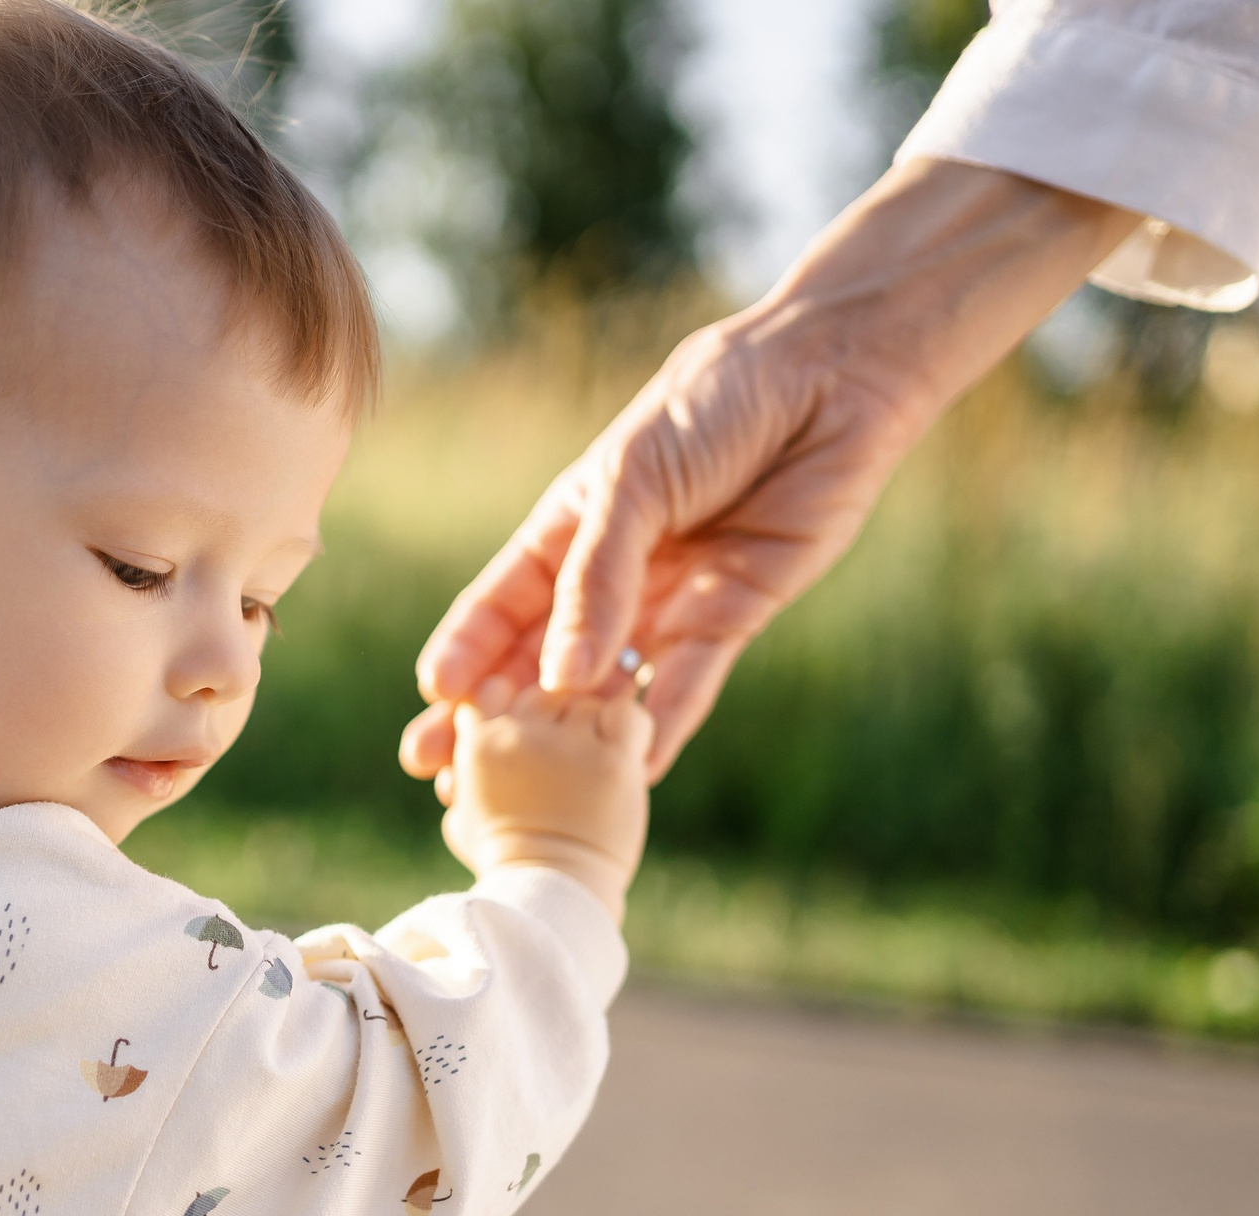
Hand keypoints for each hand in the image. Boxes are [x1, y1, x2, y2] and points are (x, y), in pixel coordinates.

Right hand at [401, 160, 1141, 782]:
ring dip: (568, 739)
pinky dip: (664, 726)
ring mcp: (670, 601)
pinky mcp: (734, 616)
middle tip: (445, 774)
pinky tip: (633, 774)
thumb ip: (596, 579)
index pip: (500, 603)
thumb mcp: (632, 480)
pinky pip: (690, 684)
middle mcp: (611, 576)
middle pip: (539, 661)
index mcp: (568, 528)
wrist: (825, 379)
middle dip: (494, 718)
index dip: (465, 650)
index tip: (433, 698)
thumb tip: (560, 680)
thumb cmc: (713, 405)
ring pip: (606, 687)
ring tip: (529, 794)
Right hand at [439, 683, 652, 917]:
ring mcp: (568, 745)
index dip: (509, 706)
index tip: (523, 734)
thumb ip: (465, 781)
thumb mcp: (467, 822)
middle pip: (543, 693)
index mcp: (479, 745)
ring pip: (587, 701)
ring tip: (593, 769)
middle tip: (566, 760)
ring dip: (594, 729)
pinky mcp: (613, 760)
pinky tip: (623, 755)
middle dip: (556, 720)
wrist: (554, 898)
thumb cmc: (509, 865)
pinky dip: (631, 730)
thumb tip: (459, 770)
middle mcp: (520, 735)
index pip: (491, 690)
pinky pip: (629, 716)